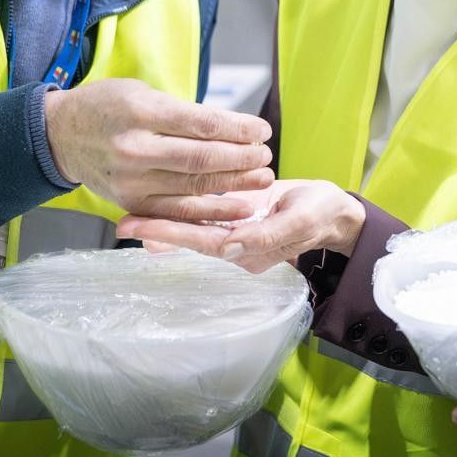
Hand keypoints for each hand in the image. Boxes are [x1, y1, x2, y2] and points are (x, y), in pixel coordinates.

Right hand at [42, 78, 272, 215]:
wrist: (60, 136)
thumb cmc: (107, 106)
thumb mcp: (141, 92)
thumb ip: (182, 112)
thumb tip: (231, 128)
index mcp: (139, 112)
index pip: (201, 124)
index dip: (238, 129)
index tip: (262, 130)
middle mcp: (134, 149)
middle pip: (201, 159)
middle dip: (241, 158)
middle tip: (266, 155)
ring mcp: (131, 181)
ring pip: (193, 188)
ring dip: (234, 185)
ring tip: (262, 178)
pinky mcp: (131, 203)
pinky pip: (177, 211)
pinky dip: (211, 212)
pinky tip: (238, 207)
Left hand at [115, 179, 364, 273]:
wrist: (334, 212)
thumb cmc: (322, 212)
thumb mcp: (302, 219)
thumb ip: (267, 235)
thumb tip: (230, 246)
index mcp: (250, 250)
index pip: (203, 242)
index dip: (171, 234)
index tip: (140, 229)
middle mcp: (237, 248)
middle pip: (191, 239)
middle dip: (156, 230)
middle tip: (121, 224)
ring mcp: (236, 235)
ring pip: (194, 230)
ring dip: (163, 222)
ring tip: (129, 218)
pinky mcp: (236, 220)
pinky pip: (205, 218)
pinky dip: (180, 212)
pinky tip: (157, 206)